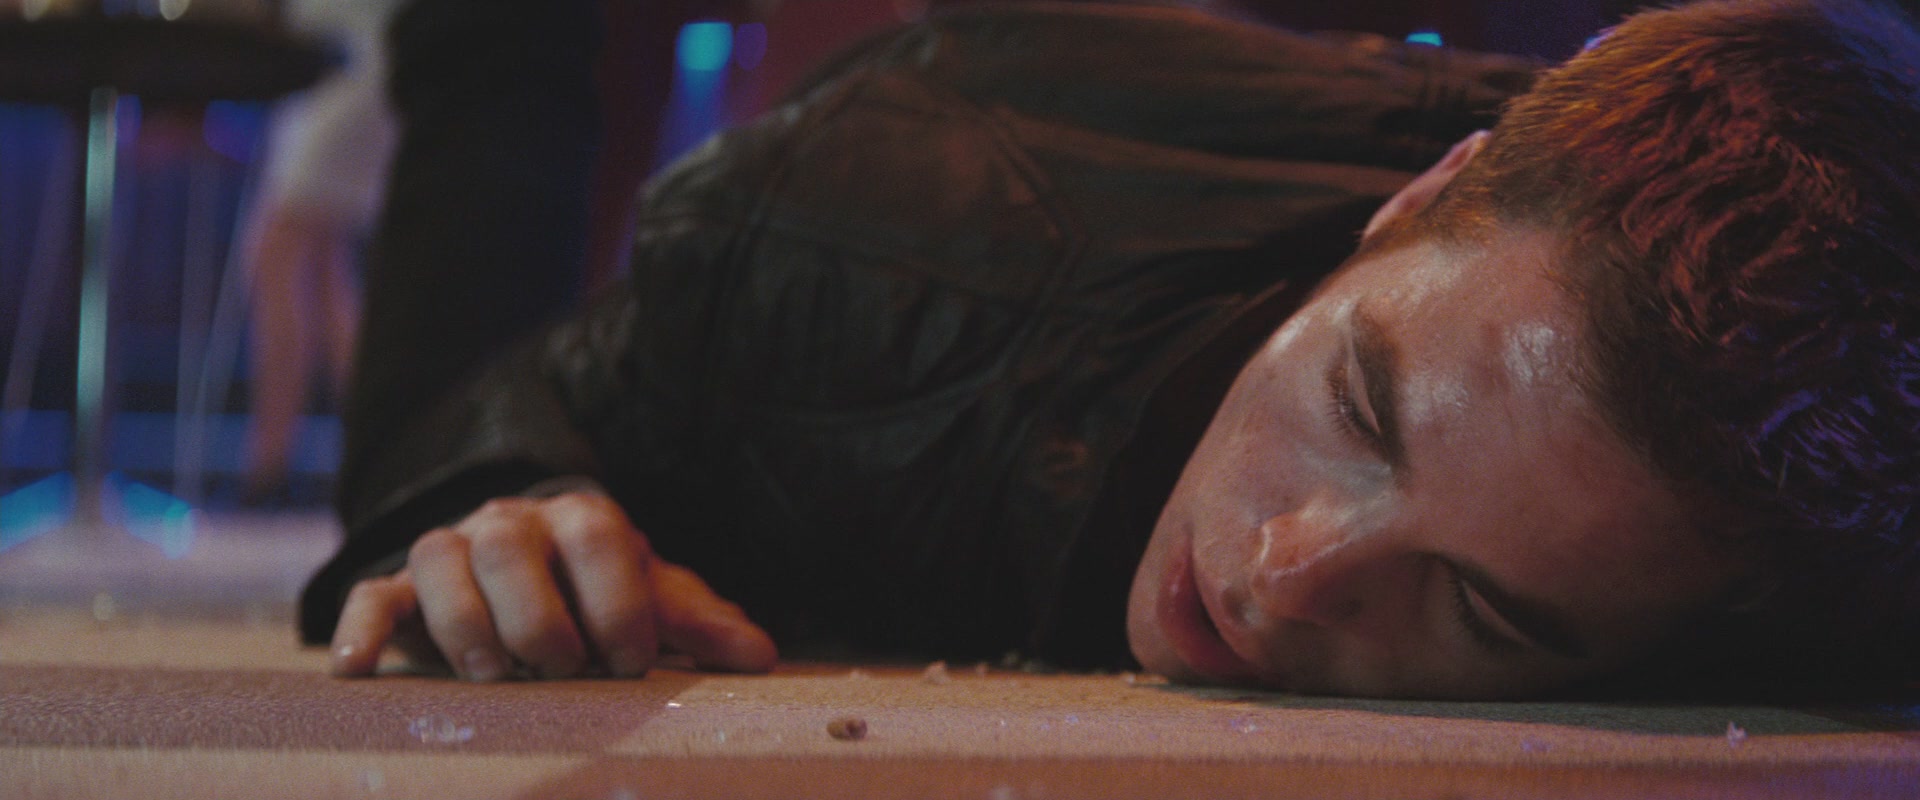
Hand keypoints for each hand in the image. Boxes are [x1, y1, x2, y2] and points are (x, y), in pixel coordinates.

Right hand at [328, 492, 776, 679]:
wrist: (533, 575)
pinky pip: (369, 596)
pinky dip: (359, 629)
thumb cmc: (602, 594)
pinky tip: (357, 671)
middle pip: (507, 543)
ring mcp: (450, 550)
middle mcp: (511, 522)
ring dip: (463, 620)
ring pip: (437, 559)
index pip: (596, 536)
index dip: (616, 599)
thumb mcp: (655, 602)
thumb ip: (699, 624)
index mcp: (581, 517)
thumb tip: (760, 656)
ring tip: (493, 675)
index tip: (634, 661)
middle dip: (536, 613)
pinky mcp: (401, 591)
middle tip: (561, 670)